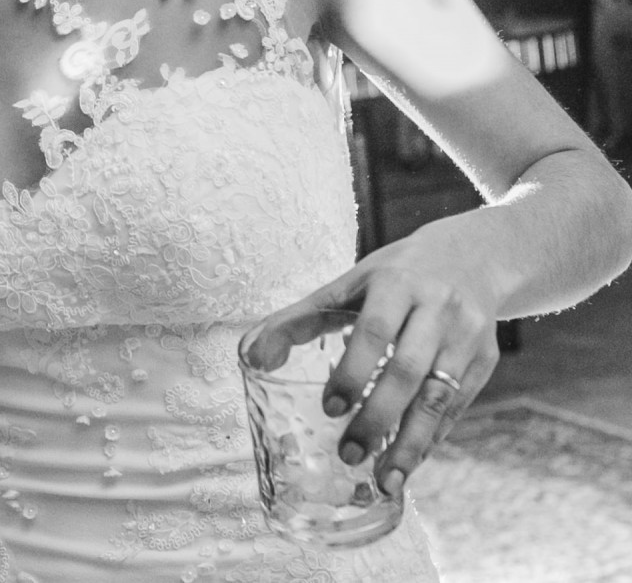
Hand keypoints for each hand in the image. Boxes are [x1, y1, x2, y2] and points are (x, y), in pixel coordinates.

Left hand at [249, 234, 501, 500]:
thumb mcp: (349, 283)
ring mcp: (467, 337)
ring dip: (412, 443)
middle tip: (348, 454)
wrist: (472, 257)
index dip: (352, 371)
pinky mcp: (486, 361)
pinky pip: (458, 407)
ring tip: (384, 480)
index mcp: (396, 284)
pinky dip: (433, 438)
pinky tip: (409, 462)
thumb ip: (300, 319)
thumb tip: (252, 358)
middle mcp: (438, 309)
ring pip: (440, 398)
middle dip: (378, 417)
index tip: (329, 409)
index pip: (375, 331)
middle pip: (410, 371)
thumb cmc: (394, 275)